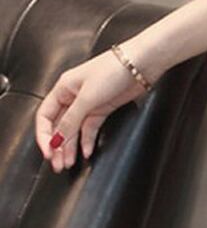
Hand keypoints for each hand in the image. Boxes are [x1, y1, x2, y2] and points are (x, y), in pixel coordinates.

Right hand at [34, 45, 155, 171]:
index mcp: (63, 88)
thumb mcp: (88, 97)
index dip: (44, 136)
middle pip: (58, 125)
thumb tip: (57, 139)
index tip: (48, 152)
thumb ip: (72, 119)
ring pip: (74, 129)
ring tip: (68, 163)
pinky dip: (87, 140)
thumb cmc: (114, 69)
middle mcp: (73, 96)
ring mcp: (89, 103)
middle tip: (57, 164)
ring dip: (71, 146)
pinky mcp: (104, 107)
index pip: (44, 116)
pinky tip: (86, 151)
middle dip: (57, 146)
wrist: (142, 63)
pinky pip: (91, 127)